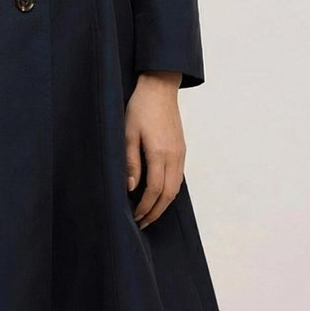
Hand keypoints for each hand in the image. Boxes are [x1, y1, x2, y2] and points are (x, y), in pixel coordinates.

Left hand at [124, 71, 185, 229]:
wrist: (160, 88)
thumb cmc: (140, 108)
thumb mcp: (128, 132)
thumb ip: (131, 161)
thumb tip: (132, 188)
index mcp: (160, 153)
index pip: (155, 190)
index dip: (145, 207)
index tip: (135, 217)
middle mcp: (174, 156)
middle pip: (169, 194)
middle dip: (156, 211)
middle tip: (142, 222)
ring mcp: (180, 153)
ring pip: (176, 187)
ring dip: (164, 203)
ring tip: (149, 212)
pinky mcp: (181, 149)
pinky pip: (178, 176)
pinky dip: (170, 190)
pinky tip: (159, 193)